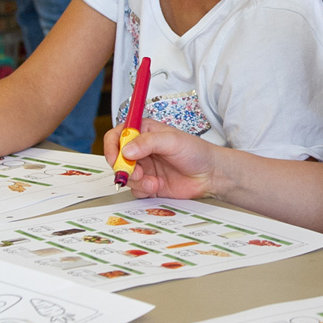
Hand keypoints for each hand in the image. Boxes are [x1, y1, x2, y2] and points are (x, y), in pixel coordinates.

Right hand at [103, 119, 218, 199]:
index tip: (116, 158)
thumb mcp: (172, 140)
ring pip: (125, 176)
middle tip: (137, 173)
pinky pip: (134, 189)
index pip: (117, 135)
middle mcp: (141, 149)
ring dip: (136, 181)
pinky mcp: (148, 183)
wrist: (210, 175)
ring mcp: (144, 167)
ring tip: (152, 181)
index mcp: (144, 132)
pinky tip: (157, 186)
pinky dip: (143, 190)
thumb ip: (148, 142)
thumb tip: (126, 151)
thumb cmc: (196, 152)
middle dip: (124, 168)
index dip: (112, 146)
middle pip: (117, 158)